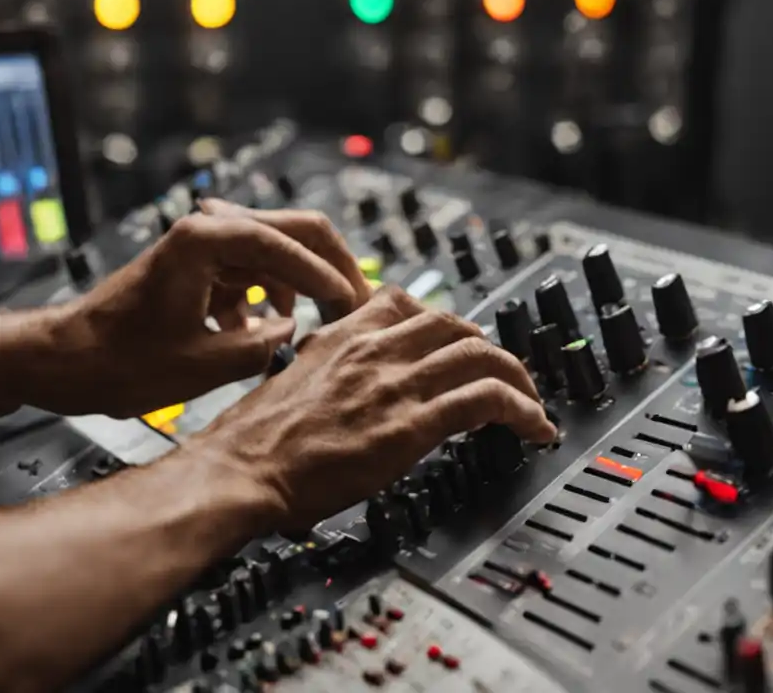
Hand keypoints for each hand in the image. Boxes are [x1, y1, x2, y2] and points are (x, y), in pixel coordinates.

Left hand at [20, 203, 373, 418]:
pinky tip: (277, 328)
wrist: (61, 360)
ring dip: (305, 283)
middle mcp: (206, 229)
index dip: (331, 280)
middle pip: (295, 230)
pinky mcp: (197, 266)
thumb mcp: (202, 366)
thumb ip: (264, 347)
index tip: (357, 312)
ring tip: (328, 323)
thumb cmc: (114, 361)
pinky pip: (253, 269)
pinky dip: (273, 294)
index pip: (292, 244)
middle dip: (331, 268)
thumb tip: (301, 334)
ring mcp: (202, 245)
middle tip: (360, 308)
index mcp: (205, 239)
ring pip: (278, 249)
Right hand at [182, 287, 556, 530]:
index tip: (455, 342)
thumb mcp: (291, 381)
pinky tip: (532, 427)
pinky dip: (521, 409)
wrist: (240, 469)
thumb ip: (329, 372)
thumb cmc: (254, 441)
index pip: (405, 303)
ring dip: (517, 378)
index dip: (441, 320)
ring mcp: (394, 385)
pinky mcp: (410, 425)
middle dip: (488, 347)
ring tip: (530, 403)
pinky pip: (485, 400)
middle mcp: (373, 350)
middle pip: (454, 324)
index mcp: (341, 336)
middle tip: (503, 373)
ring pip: (481, 355)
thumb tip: (354, 387)